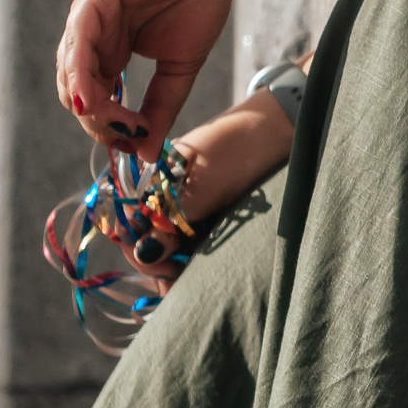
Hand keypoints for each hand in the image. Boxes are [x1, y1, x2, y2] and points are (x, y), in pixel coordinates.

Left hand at [51, 0, 407, 155]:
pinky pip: (78, 45)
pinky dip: (84, 77)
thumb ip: (160, 109)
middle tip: (129, 137)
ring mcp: (88, 15)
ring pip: (71, 74)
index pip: (91, 99)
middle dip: (99, 123)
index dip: (109, 128)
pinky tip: (97, 101)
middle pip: (75, 93)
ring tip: (121, 124)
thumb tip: (148, 154)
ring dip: (93, 108)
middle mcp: (90, 34)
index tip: (137, 145)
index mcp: (107, 49)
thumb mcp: (179, 67)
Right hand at [131, 73, 301, 275]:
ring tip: (190, 279)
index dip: (137, 251)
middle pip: (146, 241)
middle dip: (157, 264)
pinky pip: (189, 244)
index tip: (160, 266)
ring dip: (174, 266)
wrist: (278, 128)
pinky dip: (191, 260)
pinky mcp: (207, 215)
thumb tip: (143, 254)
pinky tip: (197, 272)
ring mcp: (185, 207)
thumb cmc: (235, 151)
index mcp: (150, 185)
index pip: (128, 227)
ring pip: (168, 247)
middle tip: (179, 276)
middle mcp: (163, 198)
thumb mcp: (200, 191)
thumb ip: (169, 224)